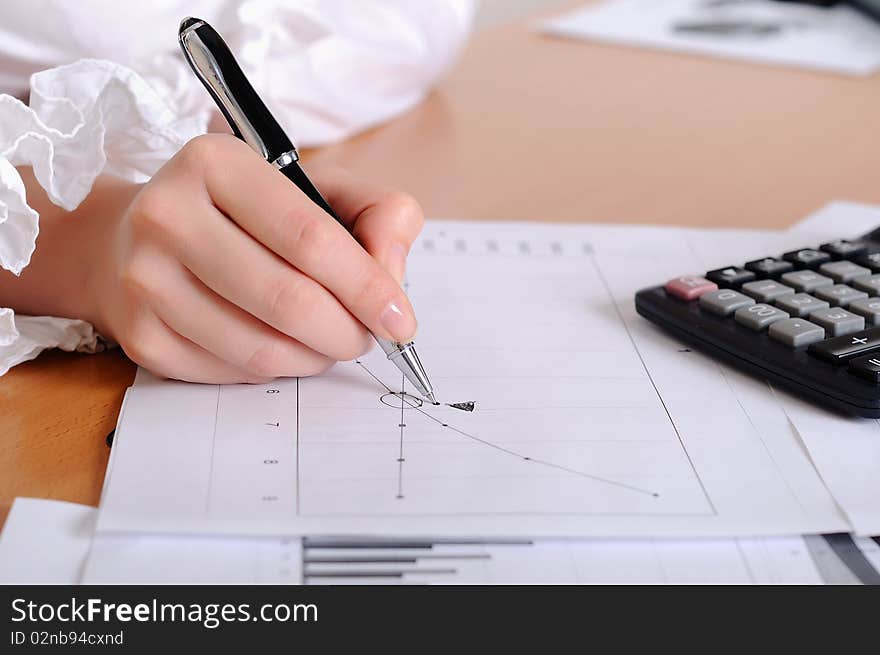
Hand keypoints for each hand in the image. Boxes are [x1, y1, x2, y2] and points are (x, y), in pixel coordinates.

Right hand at [90, 134, 423, 382]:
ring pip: (262, 348)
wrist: (134, 238)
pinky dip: (277, 369)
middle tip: (366, 337)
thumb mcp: (317, 188)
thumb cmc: (245, 214)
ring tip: (331, 341)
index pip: (310, 238)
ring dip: (317, 357)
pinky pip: (234, 373)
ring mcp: (145, 280)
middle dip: (348, 332)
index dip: (367, 287)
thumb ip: (378, 213)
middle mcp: (168, 216)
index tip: (400, 320)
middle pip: (288, 300)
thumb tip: (392, 275)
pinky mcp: (140, 335)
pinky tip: (284, 346)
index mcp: (215, 163)